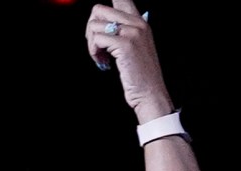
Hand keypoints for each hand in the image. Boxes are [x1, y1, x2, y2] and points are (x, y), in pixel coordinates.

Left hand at [85, 1, 171, 120]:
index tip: (97, 24)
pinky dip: (94, 53)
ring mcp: (132, 32)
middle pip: (99, 10)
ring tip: (100, 57)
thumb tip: (98, 22)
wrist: (149, 91)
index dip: (101, 10)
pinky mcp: (125, 44)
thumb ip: (121, 30)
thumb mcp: (133, 44)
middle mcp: (137, 22)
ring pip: (94, 26)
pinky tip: (103, 63)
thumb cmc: (138, 72)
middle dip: (90, 28)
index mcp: (139, 20)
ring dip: (91, 44)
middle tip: (96, 45)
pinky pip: (97, 40)